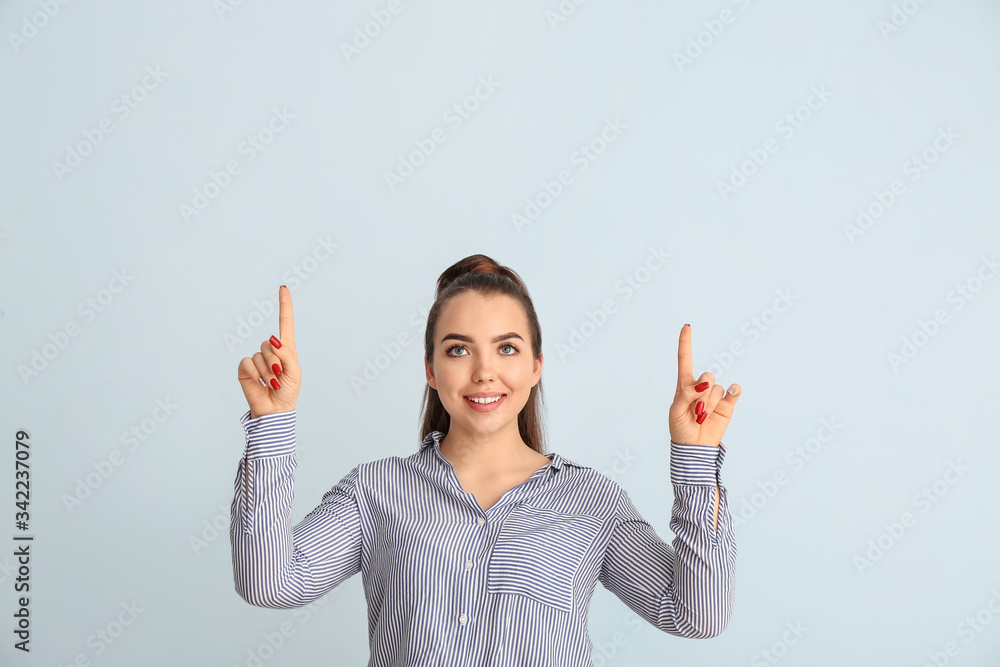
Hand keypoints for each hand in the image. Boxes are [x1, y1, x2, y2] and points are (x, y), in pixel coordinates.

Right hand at [237, 286, 300, 417]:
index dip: (284, 305)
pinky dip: (255, 373)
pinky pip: (247, 362)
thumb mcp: (294, 372)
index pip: (285, 322)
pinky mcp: (245, 368)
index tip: (283, 288)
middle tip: (279, 377)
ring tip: (271, 383)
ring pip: (260, 354)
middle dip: (276, 361)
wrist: (275, 410)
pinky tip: (259, 383)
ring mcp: (257, 359)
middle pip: (270, 343)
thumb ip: (286, 354)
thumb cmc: (288, 391)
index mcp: (287, 349)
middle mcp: (271, 351)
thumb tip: (273, 339)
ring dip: (267, 371)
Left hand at [668, 324, 740, 446]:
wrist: (694, 447)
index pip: (685, 360)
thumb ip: (686, 394)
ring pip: (717, 388)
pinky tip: (733, 393)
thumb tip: (704, 385)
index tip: (686, 326)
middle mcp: (701, 387)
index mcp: (684, 385)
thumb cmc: (680, 429)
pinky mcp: (728, 404)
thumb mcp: (675, 411)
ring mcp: (715, 395)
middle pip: (706, 376)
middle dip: (701, 394)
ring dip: (710, 404)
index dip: (685, 343)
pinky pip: (733, 390)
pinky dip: (734, 391)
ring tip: (703, 417)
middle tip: (695, 412)